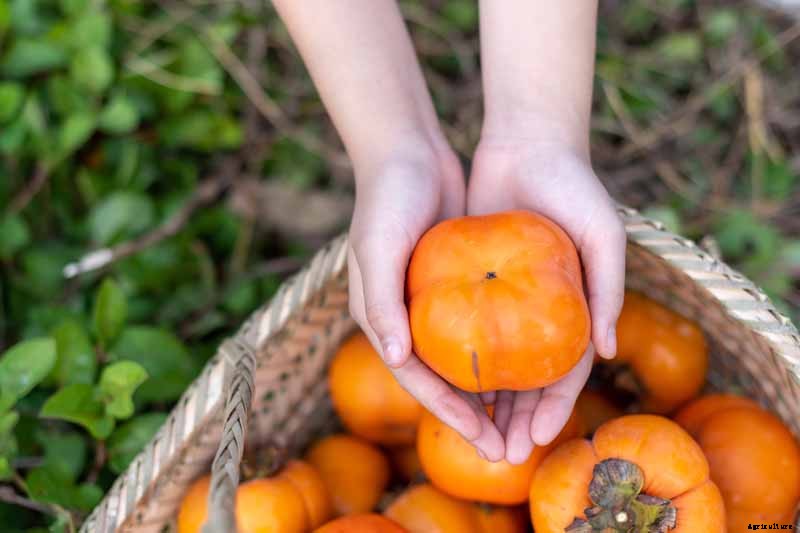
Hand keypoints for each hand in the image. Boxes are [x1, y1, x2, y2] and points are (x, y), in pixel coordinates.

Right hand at [347, 139, 504, 459]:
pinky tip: (532, 368)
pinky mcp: (458, 283)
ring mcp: (434, 302)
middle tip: (511, 452)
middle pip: (444, 381)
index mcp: (382, 319)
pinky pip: (483, 326)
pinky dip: (502, 352)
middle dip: (475, 419)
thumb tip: (394, 359)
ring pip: (467, 361)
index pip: (418, 380)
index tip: (486, 443)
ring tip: (527, 424)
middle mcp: (407, 318)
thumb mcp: (378, 246)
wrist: (408, 152)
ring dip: (493, 395)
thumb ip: (382, 302)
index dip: (449, 415)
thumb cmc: (387, 199)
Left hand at [467, 137, 626, 463]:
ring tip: (472, 435)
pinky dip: (461, 358)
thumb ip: (608, 289)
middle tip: (500, 455)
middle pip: (526, 378)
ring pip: (494, 362)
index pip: (564, 374)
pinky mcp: (471, 280)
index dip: (553, 410)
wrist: (527, 142)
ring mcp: (505, 298)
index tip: (534, 441)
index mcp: (574, 309)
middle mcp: (538, 311)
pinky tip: (446, 386)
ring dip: (486, 401)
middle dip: (515, 419)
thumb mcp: (602, 233)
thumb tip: (606, 353)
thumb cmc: (574, 185)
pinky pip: (465, 326)